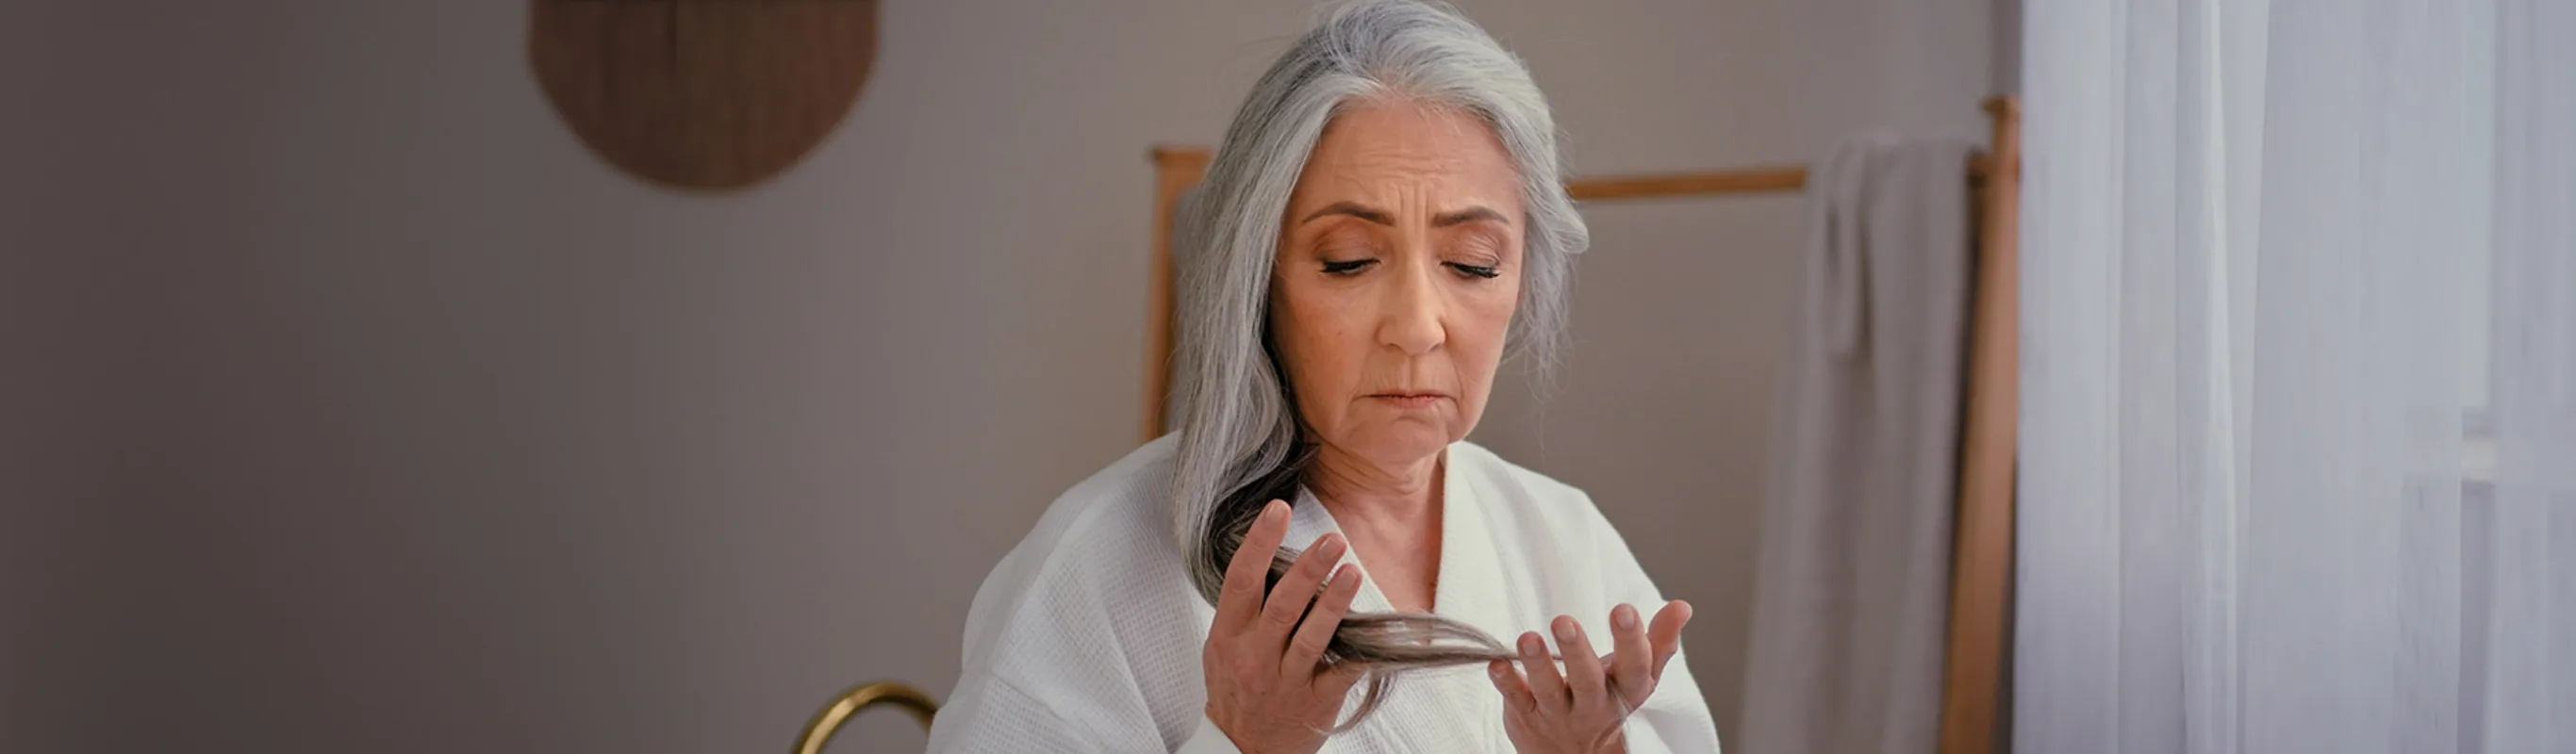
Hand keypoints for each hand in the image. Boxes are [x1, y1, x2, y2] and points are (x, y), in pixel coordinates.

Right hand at [1202, 500, 1366, 753]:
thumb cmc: (1235, 689)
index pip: (1241, 581)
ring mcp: (1286, 681)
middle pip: (1281, 606)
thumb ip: (1242, 608)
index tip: (1278, 509)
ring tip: (1352, 571)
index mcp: (1230, 636)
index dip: (1258, 543)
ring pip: (1311, 637)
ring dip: (1334, 603)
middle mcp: (1255, 657)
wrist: (1242, 751)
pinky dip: (1361, 651)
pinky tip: (1379, 630)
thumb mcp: (1223, 647)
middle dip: (1307, 568)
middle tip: (1332, 537)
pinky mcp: (1316, 702)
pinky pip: (1342, 673)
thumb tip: (1269, 553)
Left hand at [1485, 600, 1692, 753]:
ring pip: (1549, 691)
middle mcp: (1593, 706)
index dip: (1631, 641)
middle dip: (1576, 652)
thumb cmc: (1607, 699)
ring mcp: (1559, 714)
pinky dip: (1506, 682)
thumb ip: (1658, 642)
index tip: (1623, 610)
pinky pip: (1516, 699)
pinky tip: (1496, 663)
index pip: (1634, 668)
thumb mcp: (1636, 676)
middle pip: (1587, 681)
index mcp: (1625, 692)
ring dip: (1538, 664)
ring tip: (1527, 638)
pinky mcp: (1527, 716)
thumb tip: (1682, 607)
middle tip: (1563, 621)